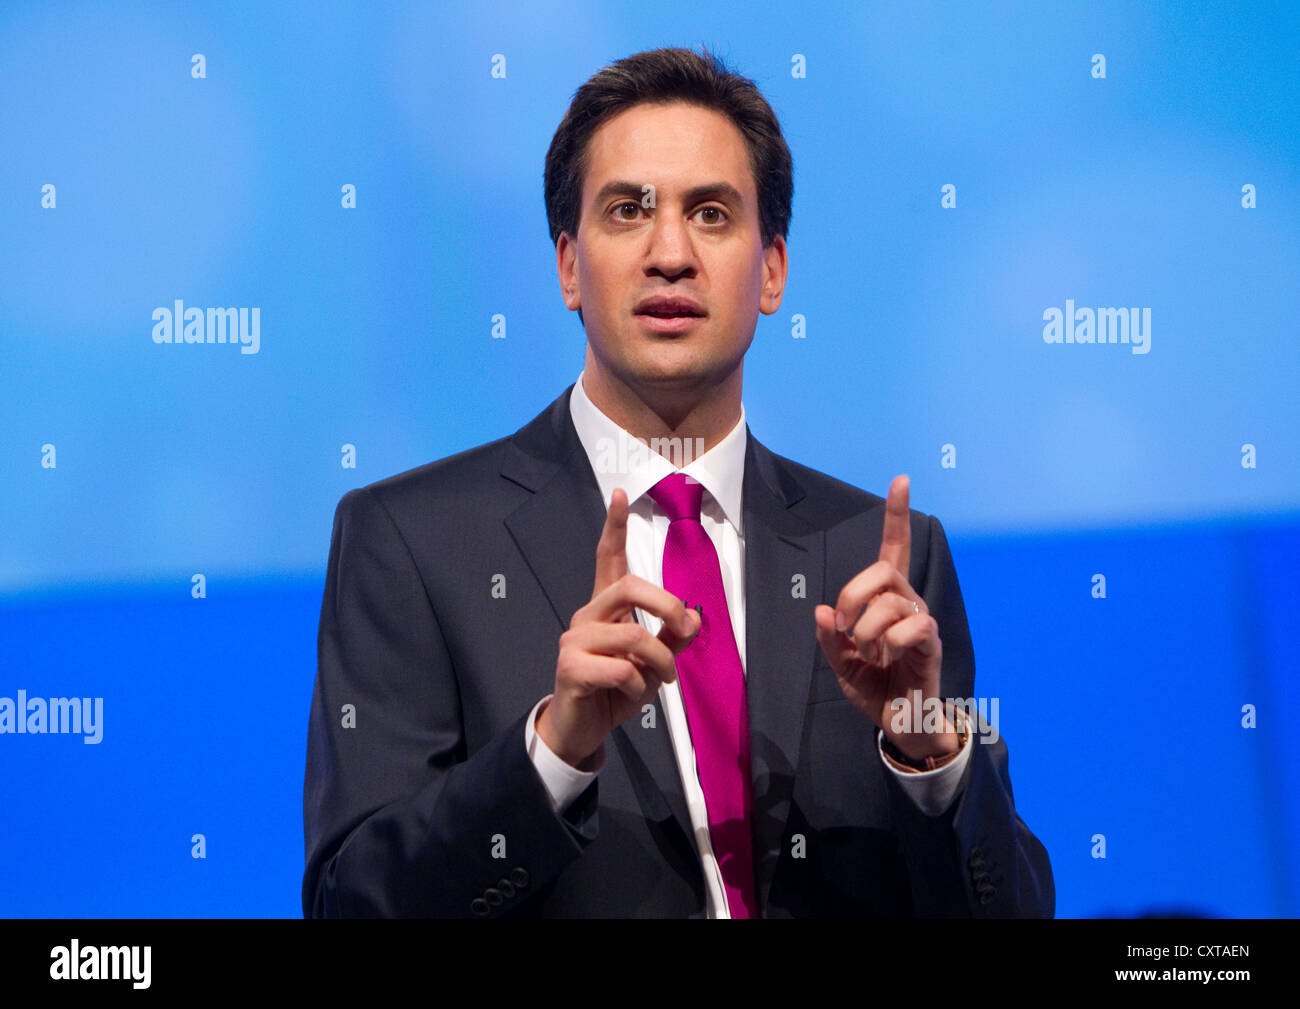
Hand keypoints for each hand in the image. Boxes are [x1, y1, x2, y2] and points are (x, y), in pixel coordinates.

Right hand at [536, 488, 700, 768]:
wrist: (582, 729)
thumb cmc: (615, 690)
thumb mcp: (653, 664)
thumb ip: (672, 638)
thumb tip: (695, 616)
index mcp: (605, 609)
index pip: (607, 558)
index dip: (614, 526)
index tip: (619, 493)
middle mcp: (587, 617)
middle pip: (628, 584)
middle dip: (665, 604)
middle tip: (682, 629)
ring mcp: (575, 641)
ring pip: (633, 634)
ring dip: (661, 661)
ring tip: (662, 681)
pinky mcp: (570, 668)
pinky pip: (621, 669)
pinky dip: (640, 686)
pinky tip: (633, 695)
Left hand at [813, 475, 956, 762]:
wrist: (899, 723)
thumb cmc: (875, 687)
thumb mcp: (840, 662)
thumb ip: (829, 637)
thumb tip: (823, 610)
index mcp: (886, 600)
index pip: (894, 548)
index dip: (896, 515)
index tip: (901, 480)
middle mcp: (908, 602)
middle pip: (882, 570)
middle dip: (853, 595)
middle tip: (844, 626)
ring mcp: (922, 621)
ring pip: (890, 602)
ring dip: (867, 631)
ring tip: (869, 654)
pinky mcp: (931, 644)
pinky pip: (911, 627)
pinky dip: (889, 643)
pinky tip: (888, 659)